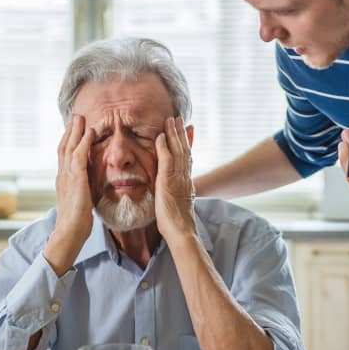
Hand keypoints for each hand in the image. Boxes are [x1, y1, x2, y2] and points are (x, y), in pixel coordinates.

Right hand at [44, 114, 93, 273]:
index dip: (68, 139)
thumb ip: (81, 188)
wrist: (70, 232)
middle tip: (75, 115)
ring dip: (76, 131)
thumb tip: (87, 184)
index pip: (64, 154)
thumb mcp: (79, 199)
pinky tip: (90, 133)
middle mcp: (62, 174)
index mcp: (63, 179)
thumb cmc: (76, 221)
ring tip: (81, 118)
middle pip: (64, 146)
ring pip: (70, 148)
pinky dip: (84, 143)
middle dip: (70, 130)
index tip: (73, 128)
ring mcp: (67, 176)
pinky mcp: (76, 180)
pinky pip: (80, 157)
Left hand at [155, 116, 196, 240]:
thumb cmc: (177, 224)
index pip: (188, 158)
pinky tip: (160, 136)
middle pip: (185, 150)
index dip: (188, 143)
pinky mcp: (168, 181)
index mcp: (187, 182)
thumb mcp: (177, 205)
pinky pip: (167, 159)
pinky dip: (164, 147)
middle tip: (179, 119)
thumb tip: (173, 194)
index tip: (188, 130)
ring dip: (173, 134)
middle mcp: (185, 177)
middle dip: (181, 133)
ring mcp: (178, 178)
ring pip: (178, 151)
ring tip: (170, 120)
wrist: (181, 231)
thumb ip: (176, 194)